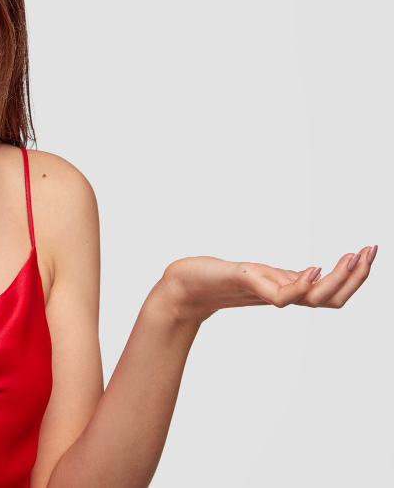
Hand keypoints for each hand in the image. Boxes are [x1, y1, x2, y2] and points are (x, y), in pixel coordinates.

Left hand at [158, 246, 377, 324]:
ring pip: (314, 298)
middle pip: (331, 299)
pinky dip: (302, 284)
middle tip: (370, 251)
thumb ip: (282, 277)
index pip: (331, 294)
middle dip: (356, 278)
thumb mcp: (257, 274)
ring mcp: (264, 292)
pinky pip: (282, 296)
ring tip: (353, 257)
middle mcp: (279, 295)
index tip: (369, 251)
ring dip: (339, 279)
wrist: (180, 287)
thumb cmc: (213, 279)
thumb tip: (312, 274)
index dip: (354, 278)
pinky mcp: (245, 285)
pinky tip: (314, 269)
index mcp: (285, 291)